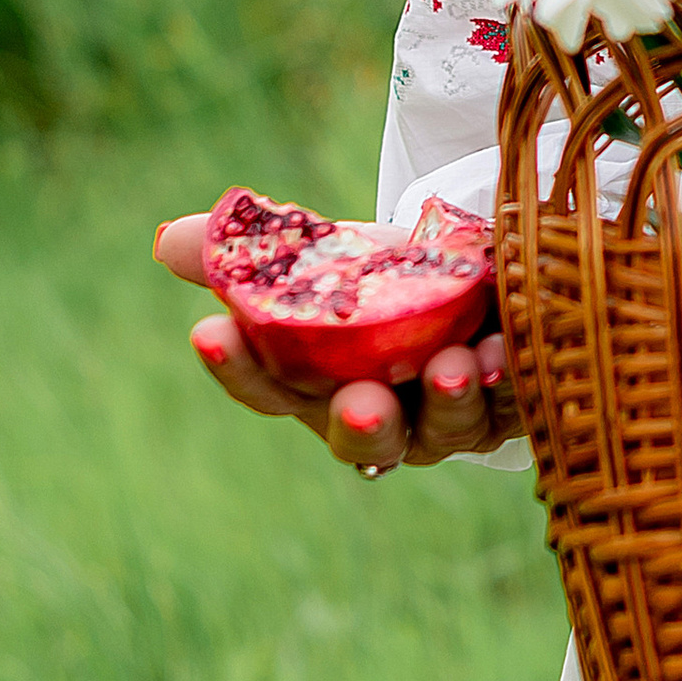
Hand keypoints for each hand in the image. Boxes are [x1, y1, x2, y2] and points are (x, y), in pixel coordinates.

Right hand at [153, 212, 520, 472]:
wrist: (483, 270)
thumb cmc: (389, 276)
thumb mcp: (325, 256)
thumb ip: (251, 250)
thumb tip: (168, 240)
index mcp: (318, 390)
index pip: (266, 388)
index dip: (236, 367)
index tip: (208, 331)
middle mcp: (384, 421)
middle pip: (364, 440)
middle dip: (362, 424)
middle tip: (361, 403)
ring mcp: (450, 421)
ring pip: (446, 430)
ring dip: (448, 400)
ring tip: (452, 363)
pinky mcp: (513, 405)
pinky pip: (513, 406)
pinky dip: (508, 384)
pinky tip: (502, 353)